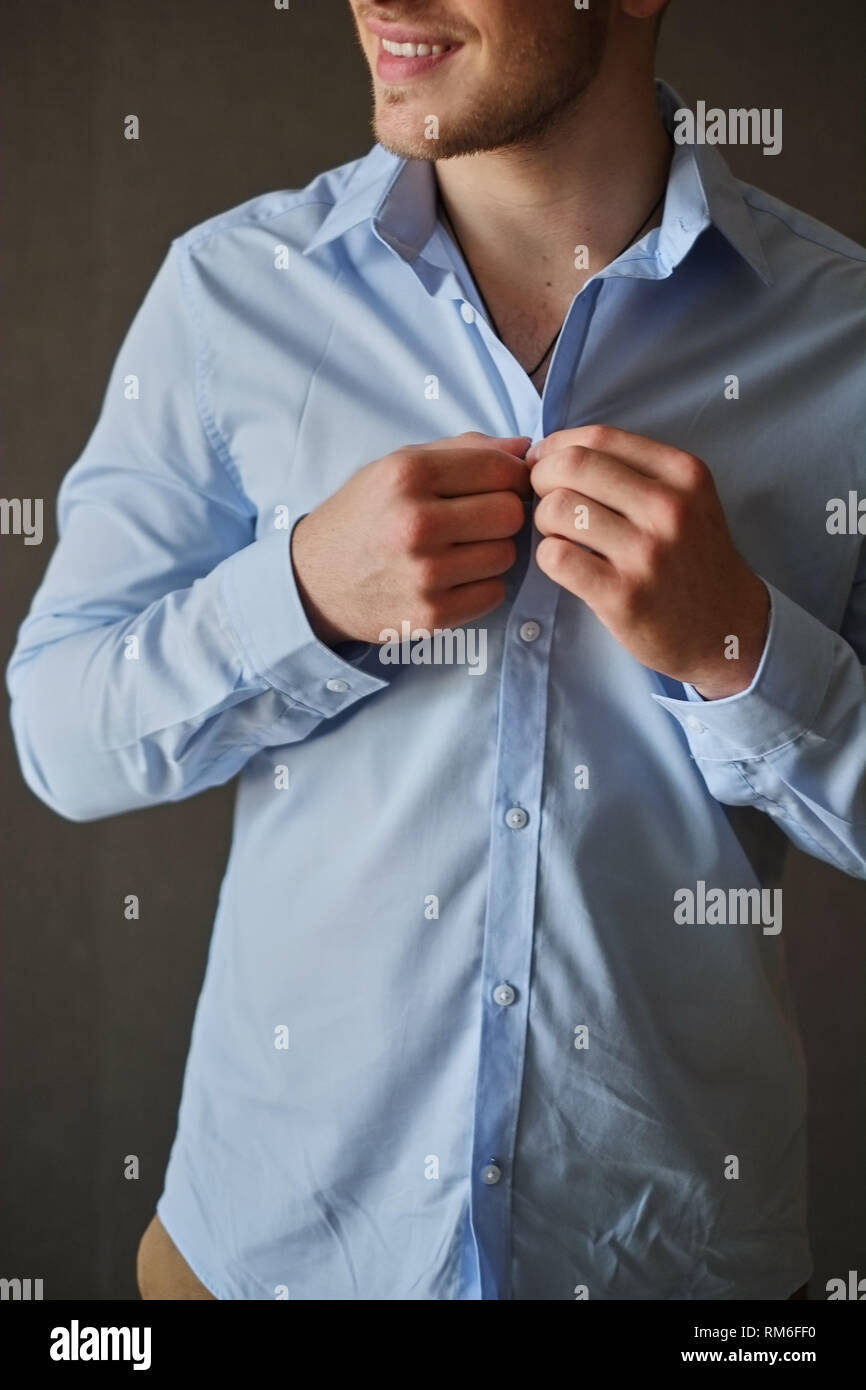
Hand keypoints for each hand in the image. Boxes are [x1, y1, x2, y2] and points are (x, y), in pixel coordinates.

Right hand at [291, 432, 530, 646]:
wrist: (314, 581)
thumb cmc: (363, 516)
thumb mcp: (398, 466)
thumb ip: (463, 450)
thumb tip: (524, 447)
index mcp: (408, 474)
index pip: (501, 470)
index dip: (511, 477)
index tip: (500, 487)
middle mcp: (415, 522)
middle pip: (510, 514)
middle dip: (502, 514)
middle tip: (478, 520)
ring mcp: (424, 573)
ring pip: (506, 555)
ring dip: (492, 551)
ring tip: (461, 549)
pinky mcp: (431, 615)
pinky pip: (494, 593)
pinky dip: (482, 585)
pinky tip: (454, 577)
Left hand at [528, 425, 768, 698]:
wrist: (727, 628)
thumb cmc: (694, 559)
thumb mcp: (688, 500)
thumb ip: (635, 471)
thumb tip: (555, 452)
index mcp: (683, 474)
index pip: (599, 438)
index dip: (557, 446)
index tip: (545, 462)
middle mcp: (668, 508)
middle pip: (573, 466)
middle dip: (541, 477)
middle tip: (543, 498)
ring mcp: (646, 553)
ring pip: (559, 509)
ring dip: (544, 520)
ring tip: (559, 534)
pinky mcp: (622, 595)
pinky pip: (556, 557)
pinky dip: (548, 556)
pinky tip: (565, 563)